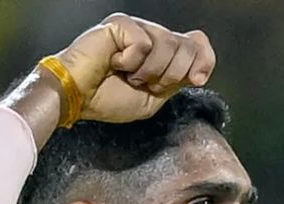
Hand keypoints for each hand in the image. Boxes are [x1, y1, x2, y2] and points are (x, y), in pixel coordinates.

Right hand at [54, 13, 215, 122]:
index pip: (197, 43)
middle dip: (173, 74)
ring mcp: (136, 26)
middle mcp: (151, 34)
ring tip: (129, 76)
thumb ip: (177, 81)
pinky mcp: (121, 23)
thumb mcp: (154, 97)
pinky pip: (144, 43)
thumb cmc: (108, 98)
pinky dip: (131, 62)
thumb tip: (199, 70)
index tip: (197, 80)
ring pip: (168, 44)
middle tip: (148, 84)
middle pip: (188, 45)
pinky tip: (114, 63)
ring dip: (151, 71)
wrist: (78, 98)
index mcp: (162, 51)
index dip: (204, 60)